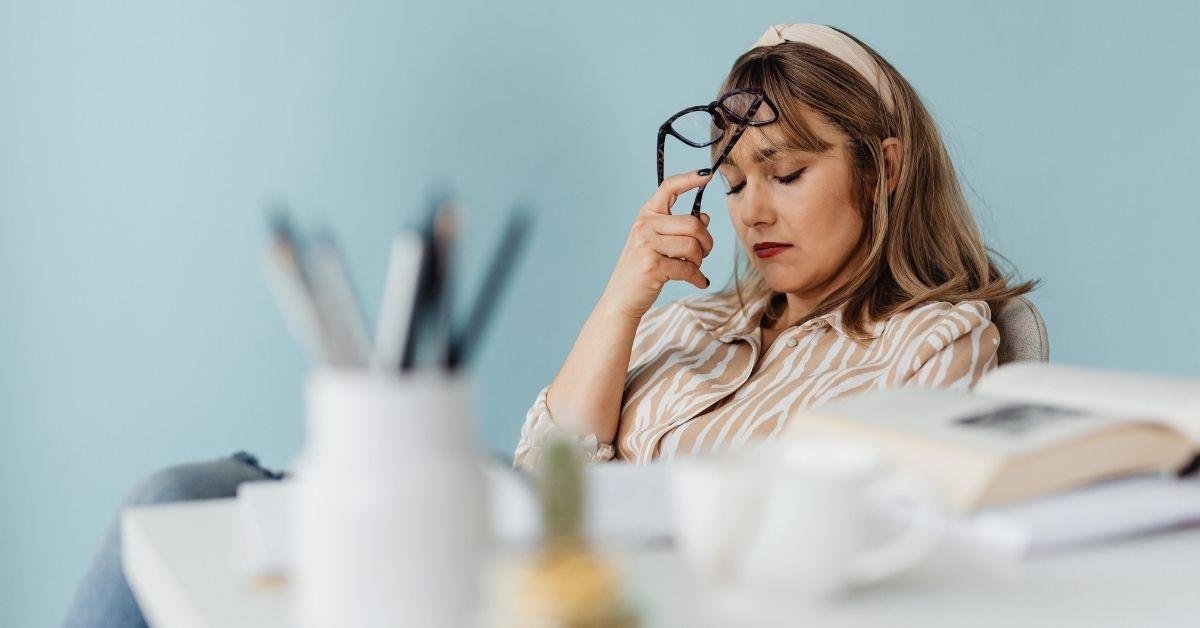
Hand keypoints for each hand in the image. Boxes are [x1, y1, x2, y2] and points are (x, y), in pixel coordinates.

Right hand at [599, 169, 715, 320]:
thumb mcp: (657, 243)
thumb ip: (678, 229)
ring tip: (695, 267)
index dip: (689, 179)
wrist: (620, 298)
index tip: (707, 175)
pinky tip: (699, 282)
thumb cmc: (642, 270)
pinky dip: (698, 277)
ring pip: (693, 246)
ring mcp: (646, 245)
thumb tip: (705, 217)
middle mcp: (644, 226)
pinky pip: (688, 268)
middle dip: (707, 241)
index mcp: (646, 216)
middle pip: (693, 224)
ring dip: (700, 260)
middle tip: (704, 253)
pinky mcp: (652, 266)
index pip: (668, 188)